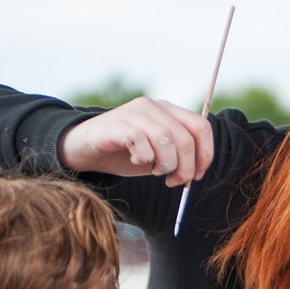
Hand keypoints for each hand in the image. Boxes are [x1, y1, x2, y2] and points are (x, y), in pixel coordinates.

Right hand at [59, 96, 212, 185]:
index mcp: (168, 111)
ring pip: (166, 139)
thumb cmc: (125, 153)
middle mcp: (153, 107)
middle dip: (186, 167)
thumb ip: (178, 157)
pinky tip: (136, 161)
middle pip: (185, 138)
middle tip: (174, 182)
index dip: (205, 154)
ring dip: (165, 164)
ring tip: (154, 171)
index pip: (201, 127)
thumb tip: (196, 172)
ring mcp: (134, 113)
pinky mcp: (116, 125)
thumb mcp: (158, 154)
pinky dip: (143, 157)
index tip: (197, 176)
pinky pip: (140, 141)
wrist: (84, 148)